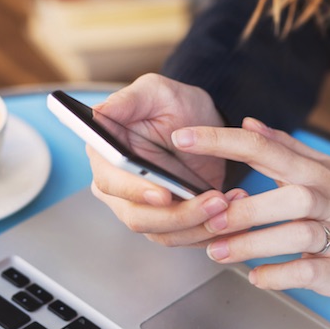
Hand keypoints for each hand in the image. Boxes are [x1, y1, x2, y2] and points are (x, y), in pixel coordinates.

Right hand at [88, 73, 232, 244]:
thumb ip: (127, 101)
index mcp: (105, 156)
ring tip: (229, 204)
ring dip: (199, 225)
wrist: (203, 122)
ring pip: (164, 233)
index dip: (135, 192)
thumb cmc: (174, 103)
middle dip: (178, 214)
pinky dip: (209, 230)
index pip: (111, 182)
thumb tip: (97, 113)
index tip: (164, 194)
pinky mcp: (169, 221)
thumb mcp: (154, 91)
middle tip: (215, 201)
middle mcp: (118, 187)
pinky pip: (185, 237)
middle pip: (138, 217)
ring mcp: (142, 207)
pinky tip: (232, 211)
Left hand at [171, 117, 329, 298]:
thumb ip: (283, 146)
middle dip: (240, 209)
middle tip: (206, 218)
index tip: (182, 137)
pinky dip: (278, 275)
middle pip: (281, 196)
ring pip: (293, 234)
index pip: (261, 147)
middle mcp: (323, 198)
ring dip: (251, 244)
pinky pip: (307, 271)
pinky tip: (256, 276)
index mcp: (312, 171)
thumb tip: (248, 124)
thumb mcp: (325, 167)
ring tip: (219, 252)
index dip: (219, 141)